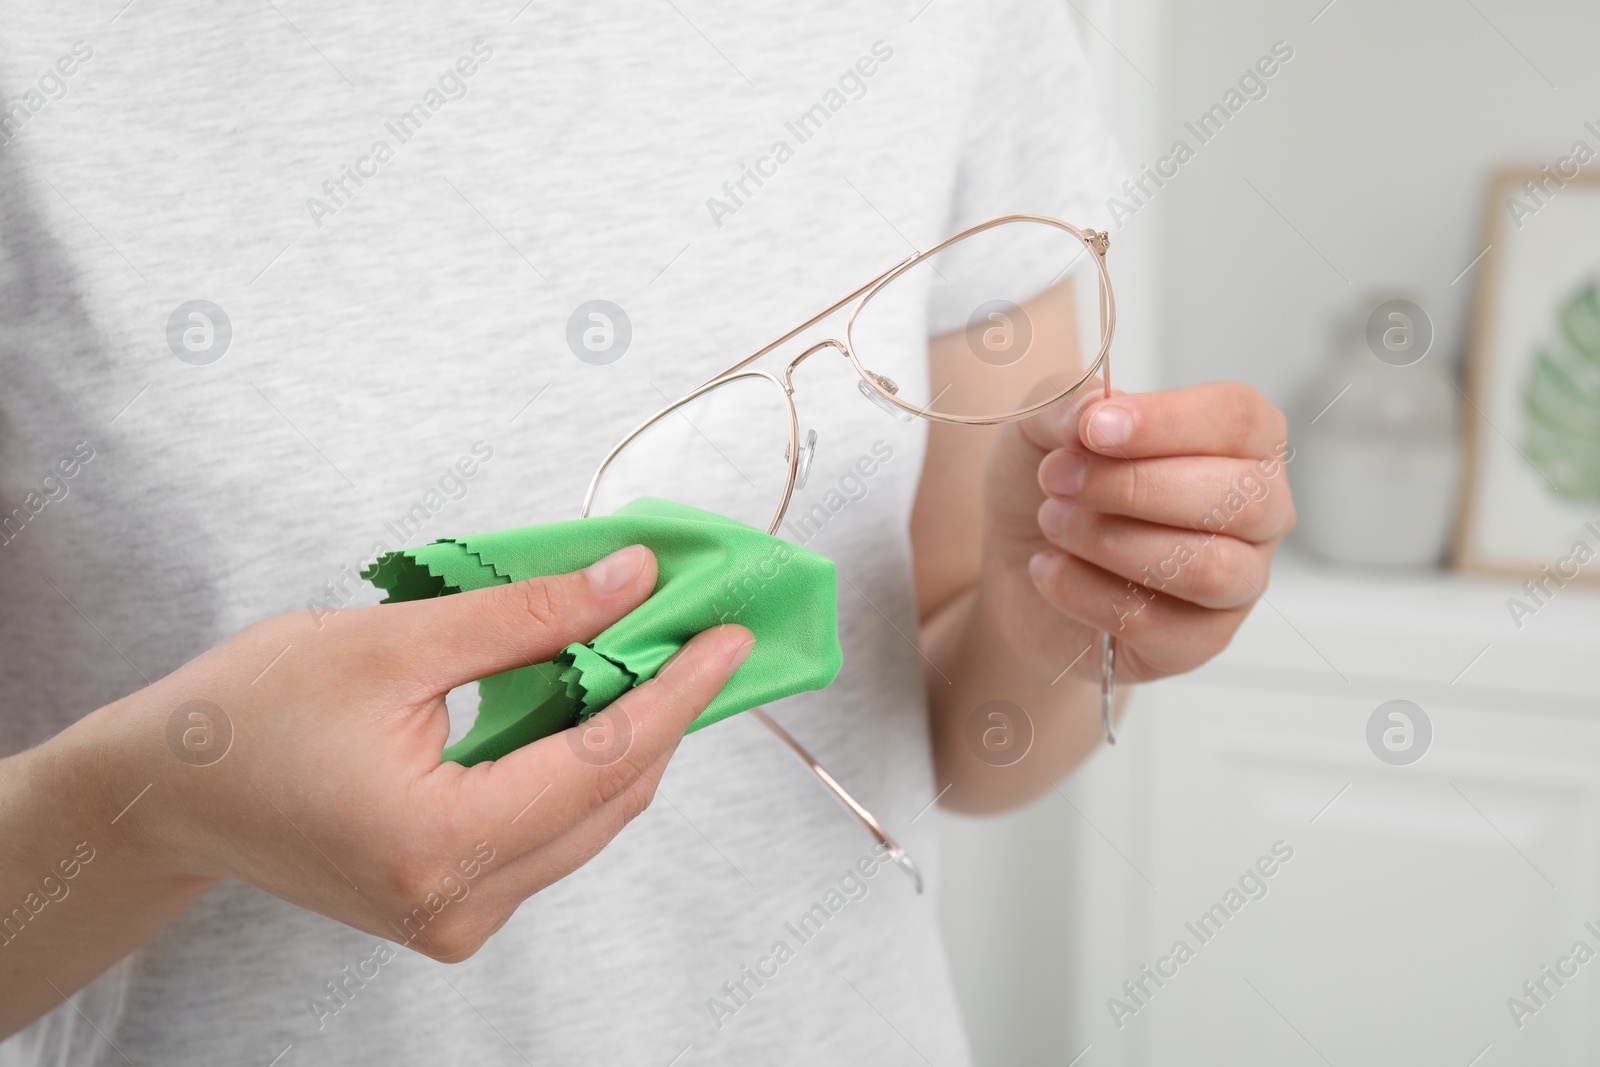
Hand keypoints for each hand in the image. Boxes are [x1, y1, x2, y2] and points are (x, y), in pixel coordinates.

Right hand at [67, 545, 751, 963]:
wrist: (165, 790)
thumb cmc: (251, 711)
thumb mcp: (396, 643)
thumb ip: (527, 615)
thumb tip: (628, 581)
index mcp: (438, 845)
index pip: (601, 762)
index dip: (676, 693)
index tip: (728, 637)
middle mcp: (456, 906)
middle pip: (607, 801)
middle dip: (663, 713)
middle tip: (699, 635)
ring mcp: (454, 920)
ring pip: (585, 825)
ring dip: (626, 743)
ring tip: (656, 659)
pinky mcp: (448, 910)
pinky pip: (548, 837)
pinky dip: (579, 772)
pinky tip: (592, 709)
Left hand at [981, 381, 1293, 683]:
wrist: (1019, 564)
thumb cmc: (1054, 485)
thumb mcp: (1043, 426)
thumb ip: (1068, 405)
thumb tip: (1092, 413)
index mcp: (1240, 440)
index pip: (1238, 419)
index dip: (1168, 422)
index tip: (1097, 429)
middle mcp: (1257, 510)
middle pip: (1237, 497)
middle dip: (1133, 486)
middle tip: (1056, 479)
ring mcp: (1239, 581)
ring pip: (1209, 568)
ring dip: (1112, 542)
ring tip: (1052, 523)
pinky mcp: (1201, 641)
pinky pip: (1160, 624)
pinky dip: (1087, 594)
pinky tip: (1048, 570)